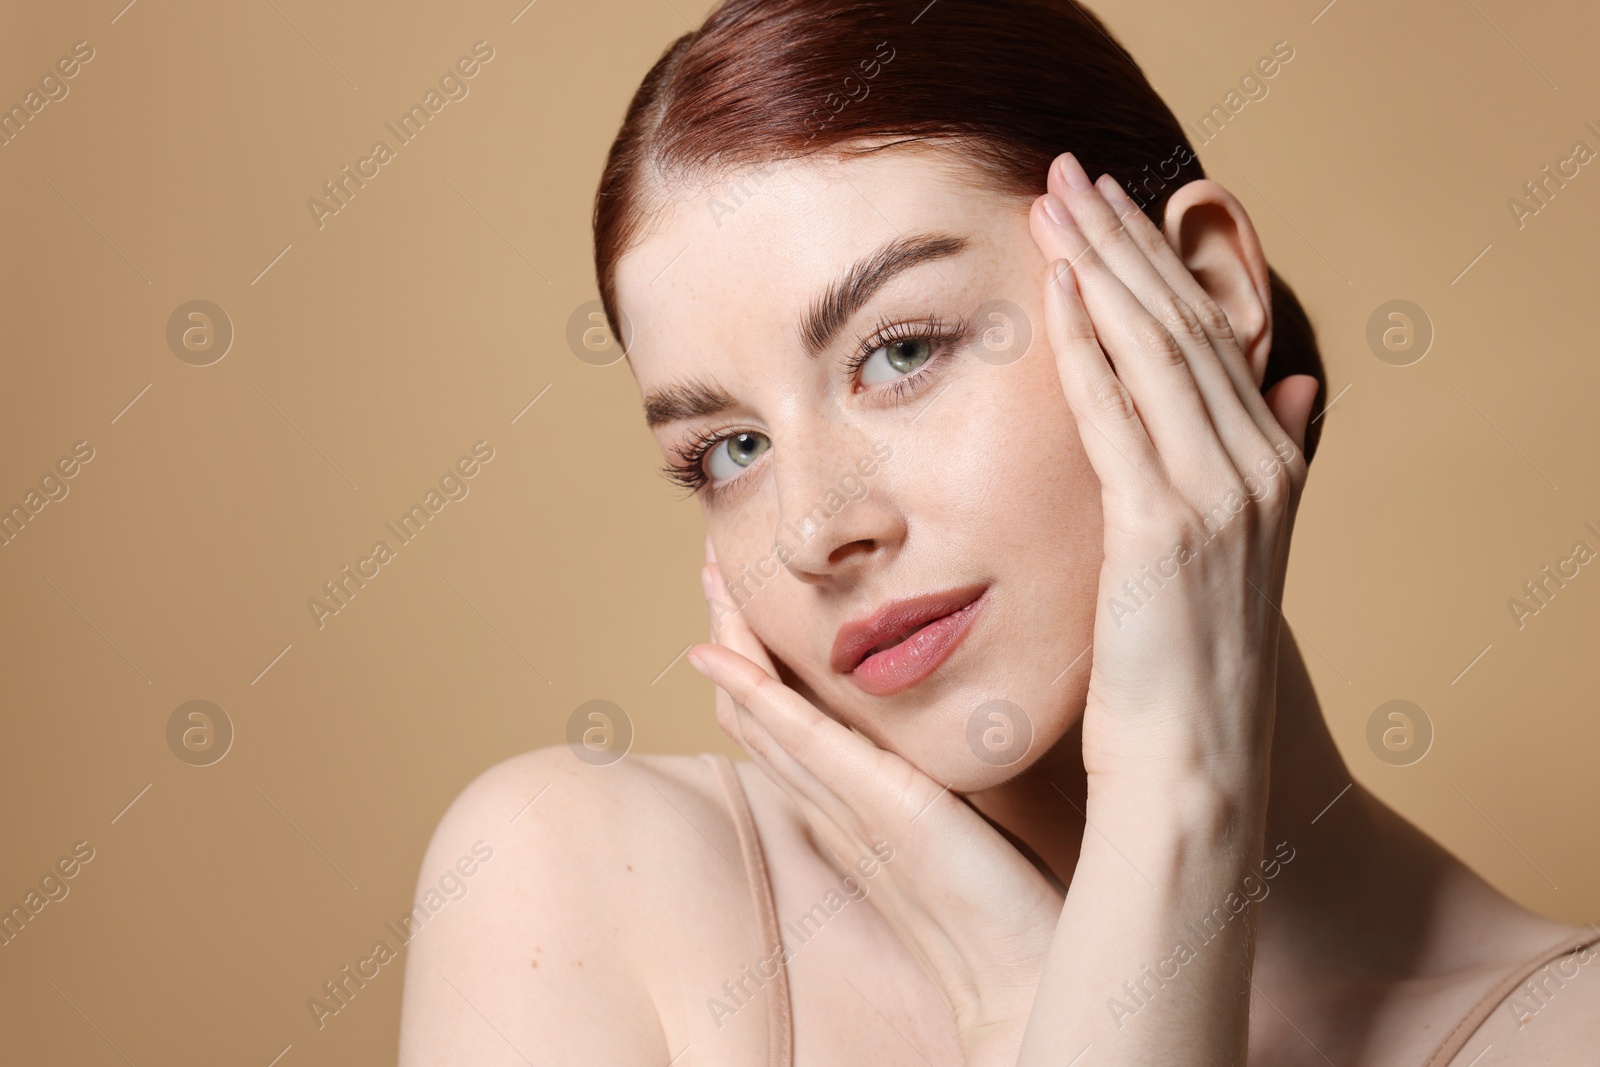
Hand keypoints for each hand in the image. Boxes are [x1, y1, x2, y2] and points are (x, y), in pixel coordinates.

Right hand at [690, 535, 1063, 1064]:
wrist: (1018, 971)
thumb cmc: (1004, 902)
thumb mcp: (963, 814)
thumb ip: (940, 773)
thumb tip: (956, 728)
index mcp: (851, 797)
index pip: (782, 714)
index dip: (755, 651)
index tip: (747, 588)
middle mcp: (833, 798)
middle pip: (754, 706)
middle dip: (729, 631)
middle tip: (711, 562)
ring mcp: (845, 801)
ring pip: (760, 712)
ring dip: (729, 640)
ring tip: (712, 575)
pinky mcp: (874, 805)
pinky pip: (799, 739)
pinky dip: (755, 692)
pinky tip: (720, 652)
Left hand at [1032, 156, 1314, 798]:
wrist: (1191, 770)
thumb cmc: (1184, 669)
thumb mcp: (1231, 554)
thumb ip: (1259, 462)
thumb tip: (1296, 386)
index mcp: (1272, 467)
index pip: (1209, 336)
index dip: (1157, 263)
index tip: (1106, 208)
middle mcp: (1257, 468)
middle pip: (1185, 323)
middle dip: (1124, 240)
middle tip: (1067, 174)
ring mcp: (1219, 496)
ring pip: (1156, 349)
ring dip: (1101, 264)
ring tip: (1051, 200)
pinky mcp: (1163, 528)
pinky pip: (1117, 411)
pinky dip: (1087, 340)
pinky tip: (1055, 286)